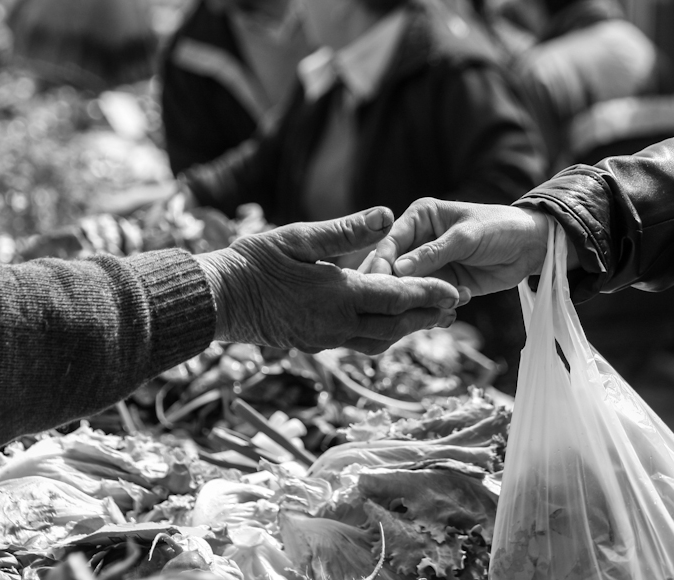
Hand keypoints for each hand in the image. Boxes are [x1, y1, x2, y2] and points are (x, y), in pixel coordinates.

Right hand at [195, 207, 460, 354]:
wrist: (218, 301)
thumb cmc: (252, 263)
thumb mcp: (298, 237)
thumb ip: (344, 230)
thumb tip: (386, 214)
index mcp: (337, 296)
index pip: (396, 297)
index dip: (429, 294)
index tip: (455, 291)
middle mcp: (336, 324)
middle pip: (395, 327)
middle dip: (426, 317)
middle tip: (454, 308)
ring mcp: (325, 339)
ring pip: (379, 341)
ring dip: (407, 331)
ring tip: (429, 318)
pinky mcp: (314, 345)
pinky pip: (358, 344)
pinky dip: (381, 335)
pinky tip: (386, 323)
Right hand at [359, 198, 550, 296]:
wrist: (532, 247)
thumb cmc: (499, 228)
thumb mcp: (465, 237)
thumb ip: (432, 253)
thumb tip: (397, 270)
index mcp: (419, 218)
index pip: (389, 242)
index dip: (380, 263)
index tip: (376, 284)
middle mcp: (417, 241)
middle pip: (393, 269)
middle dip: (397, 288)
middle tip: (396, 308)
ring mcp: (428, 265)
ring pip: (409, 288)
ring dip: (419, 302)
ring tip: (434, 311)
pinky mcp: (441, 284)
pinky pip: (429, 300)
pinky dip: (436, 309)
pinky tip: (448, 313)